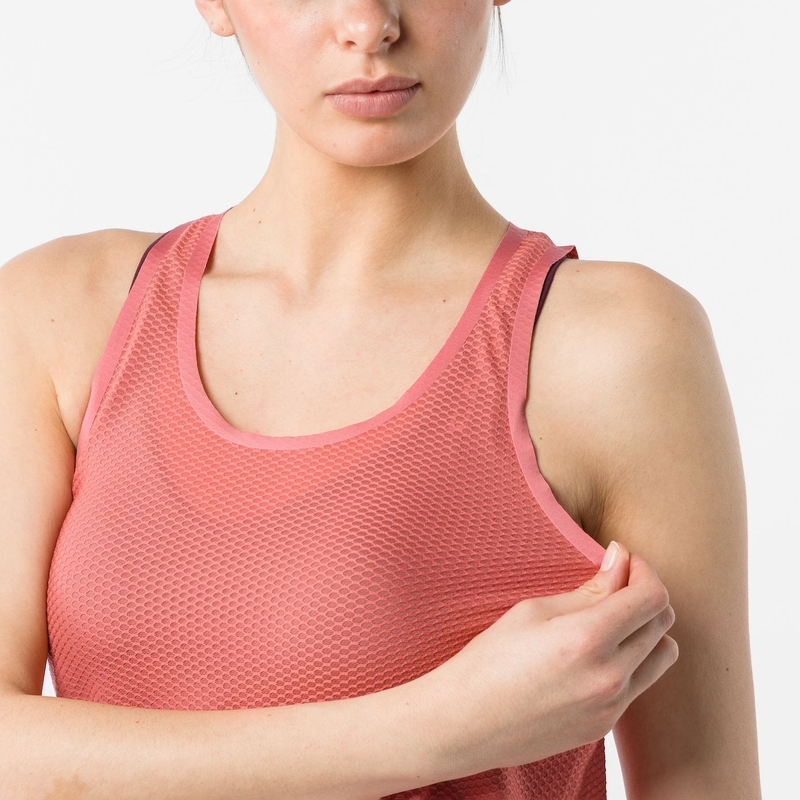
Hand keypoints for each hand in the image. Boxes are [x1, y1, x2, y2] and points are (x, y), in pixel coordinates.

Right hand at [411, 542, 677, 778]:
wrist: (464, 723)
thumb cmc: (489, 659)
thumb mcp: (533, 611)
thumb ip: (588, 589)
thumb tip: (621, 561)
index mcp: (587, 639)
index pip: (651, 598)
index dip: (644, 571)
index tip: (624, 561)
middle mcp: (609, 677)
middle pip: (662, 623)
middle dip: (645, 594)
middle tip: (615, 582)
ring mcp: (610, 707)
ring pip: (662, 656)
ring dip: (647, 630)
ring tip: (611, 619)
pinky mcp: (604, 726)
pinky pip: (639, 684)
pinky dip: (631, 660)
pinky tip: (596, 652)